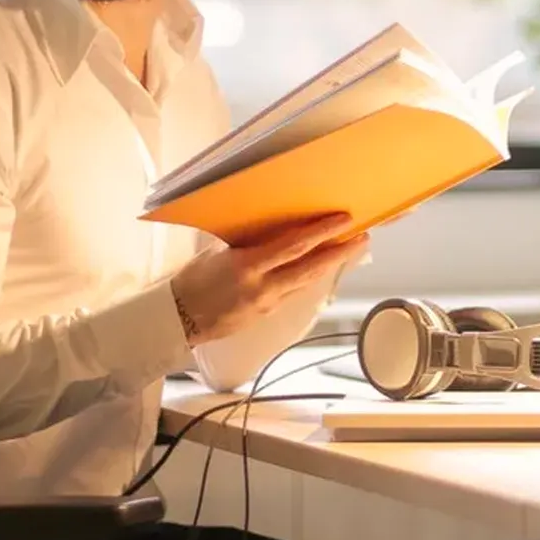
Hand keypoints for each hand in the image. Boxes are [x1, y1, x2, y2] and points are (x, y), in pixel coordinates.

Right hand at [169, 213, 367, 344]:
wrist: (177, 319)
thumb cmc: (191, 281)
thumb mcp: (216, 253)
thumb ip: (247, 242)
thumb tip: (272, 228)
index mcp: (246, 266)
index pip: (293, 246)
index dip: (321, 233)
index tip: (343, 220)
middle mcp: (262, 287)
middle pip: (310, 268)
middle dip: (339, 252)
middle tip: (362, 237)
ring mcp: (266, 304)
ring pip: (306, 283)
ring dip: (329, 265)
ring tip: (349, 250)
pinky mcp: (266, 315)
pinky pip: (293, 293)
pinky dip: (308, 279)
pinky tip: (320, 268)